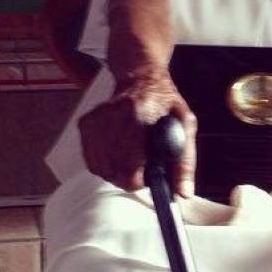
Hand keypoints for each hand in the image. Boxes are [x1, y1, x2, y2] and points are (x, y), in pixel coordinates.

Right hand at [78, 64, 196, 196]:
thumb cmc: (165, 102)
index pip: (130, 165)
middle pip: (113, 170)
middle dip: (128, 176)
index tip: (147, 178)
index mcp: (140, 112)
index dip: (138, 179)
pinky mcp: (86, 122)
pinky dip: (104, 162)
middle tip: (142, 168)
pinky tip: (118, 150)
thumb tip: (184, 193)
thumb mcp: (185, 124)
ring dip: (116, 171)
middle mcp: (114, 114)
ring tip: (132, 157)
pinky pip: (91, 160)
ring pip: (100, 168)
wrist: (141, 77)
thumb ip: (185, 160)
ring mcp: (97, 118)